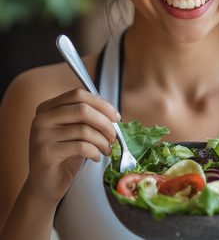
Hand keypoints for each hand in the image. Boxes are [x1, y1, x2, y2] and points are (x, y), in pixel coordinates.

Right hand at [26, 88, 119, 204]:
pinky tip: (96, 157)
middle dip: (105, 123)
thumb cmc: (64, 155)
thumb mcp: (75, 131)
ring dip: (102, 141)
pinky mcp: (46, 153)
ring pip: (83, 130)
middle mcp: (42, 118)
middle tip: (114, 136)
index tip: (116, 117)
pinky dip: (94, 151)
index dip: (101, 104)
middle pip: (82, 110)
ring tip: (106, 149)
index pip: (78, 94)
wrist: (45, 185)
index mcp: (48, 107)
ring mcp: (41, 135)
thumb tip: (115, 115)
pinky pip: (80, 146)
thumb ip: (88, 118)